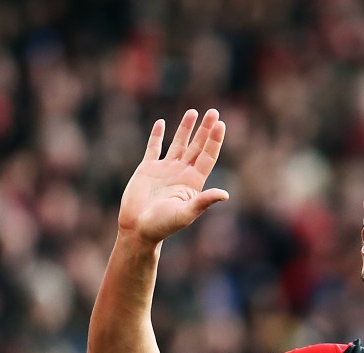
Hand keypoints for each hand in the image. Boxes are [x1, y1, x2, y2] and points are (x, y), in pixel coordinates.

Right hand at [118, 109, 229, 243]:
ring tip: (193, 112)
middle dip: (205, 129)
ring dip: (185, 128)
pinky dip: (157, 135)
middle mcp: (181, 173)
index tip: (221, 124)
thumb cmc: (163, 225)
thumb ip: (204, 202)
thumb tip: (225, 194)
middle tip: (213, 112)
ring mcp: (165, 170)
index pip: (208, 156)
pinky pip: (153, 148)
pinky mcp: (147, 169)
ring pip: (178, 144)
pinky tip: (161, 123)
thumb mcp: (186, 213)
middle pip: (197, 146)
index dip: (215, 140)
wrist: (138, 229)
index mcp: (193, 182)